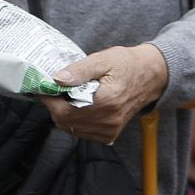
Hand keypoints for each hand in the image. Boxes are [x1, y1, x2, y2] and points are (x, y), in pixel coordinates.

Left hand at [45, 44, 169, 144]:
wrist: (151, 77)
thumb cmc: (127, 64)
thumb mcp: (102, 59)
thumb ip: (79, 70)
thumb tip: (57, 79)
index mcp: (106, 101)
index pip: (64, 110)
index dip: (49, 99)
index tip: (44, 87)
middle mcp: (108, 120)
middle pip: (64, 121)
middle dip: (54, 105)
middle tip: (55, 90)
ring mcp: (110, 130)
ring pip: (71, 128)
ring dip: (64, 113)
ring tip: (69, 95)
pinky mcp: (110, 134)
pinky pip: (82, 132)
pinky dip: (75, 120)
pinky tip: (80, 105)